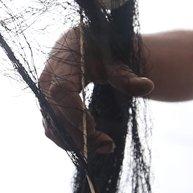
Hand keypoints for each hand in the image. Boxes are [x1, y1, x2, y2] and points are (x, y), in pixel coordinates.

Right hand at [38, 26, 153, 155]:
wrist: (82, 46)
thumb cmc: (99, 52)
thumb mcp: (114, 62)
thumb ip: (127, 77)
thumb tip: (148, 86)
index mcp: (62, 64)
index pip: (62, 92)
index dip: (77, 114)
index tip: (98, 130)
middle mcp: (47, 81)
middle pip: (56, 115)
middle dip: (80, 136)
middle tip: (109, 145)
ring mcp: (44, 96)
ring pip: (52, 127)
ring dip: (76, 143)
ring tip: (105, 146)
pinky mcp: (47, 108)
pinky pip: (53, 130)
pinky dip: (72, 141)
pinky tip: (96, 144)